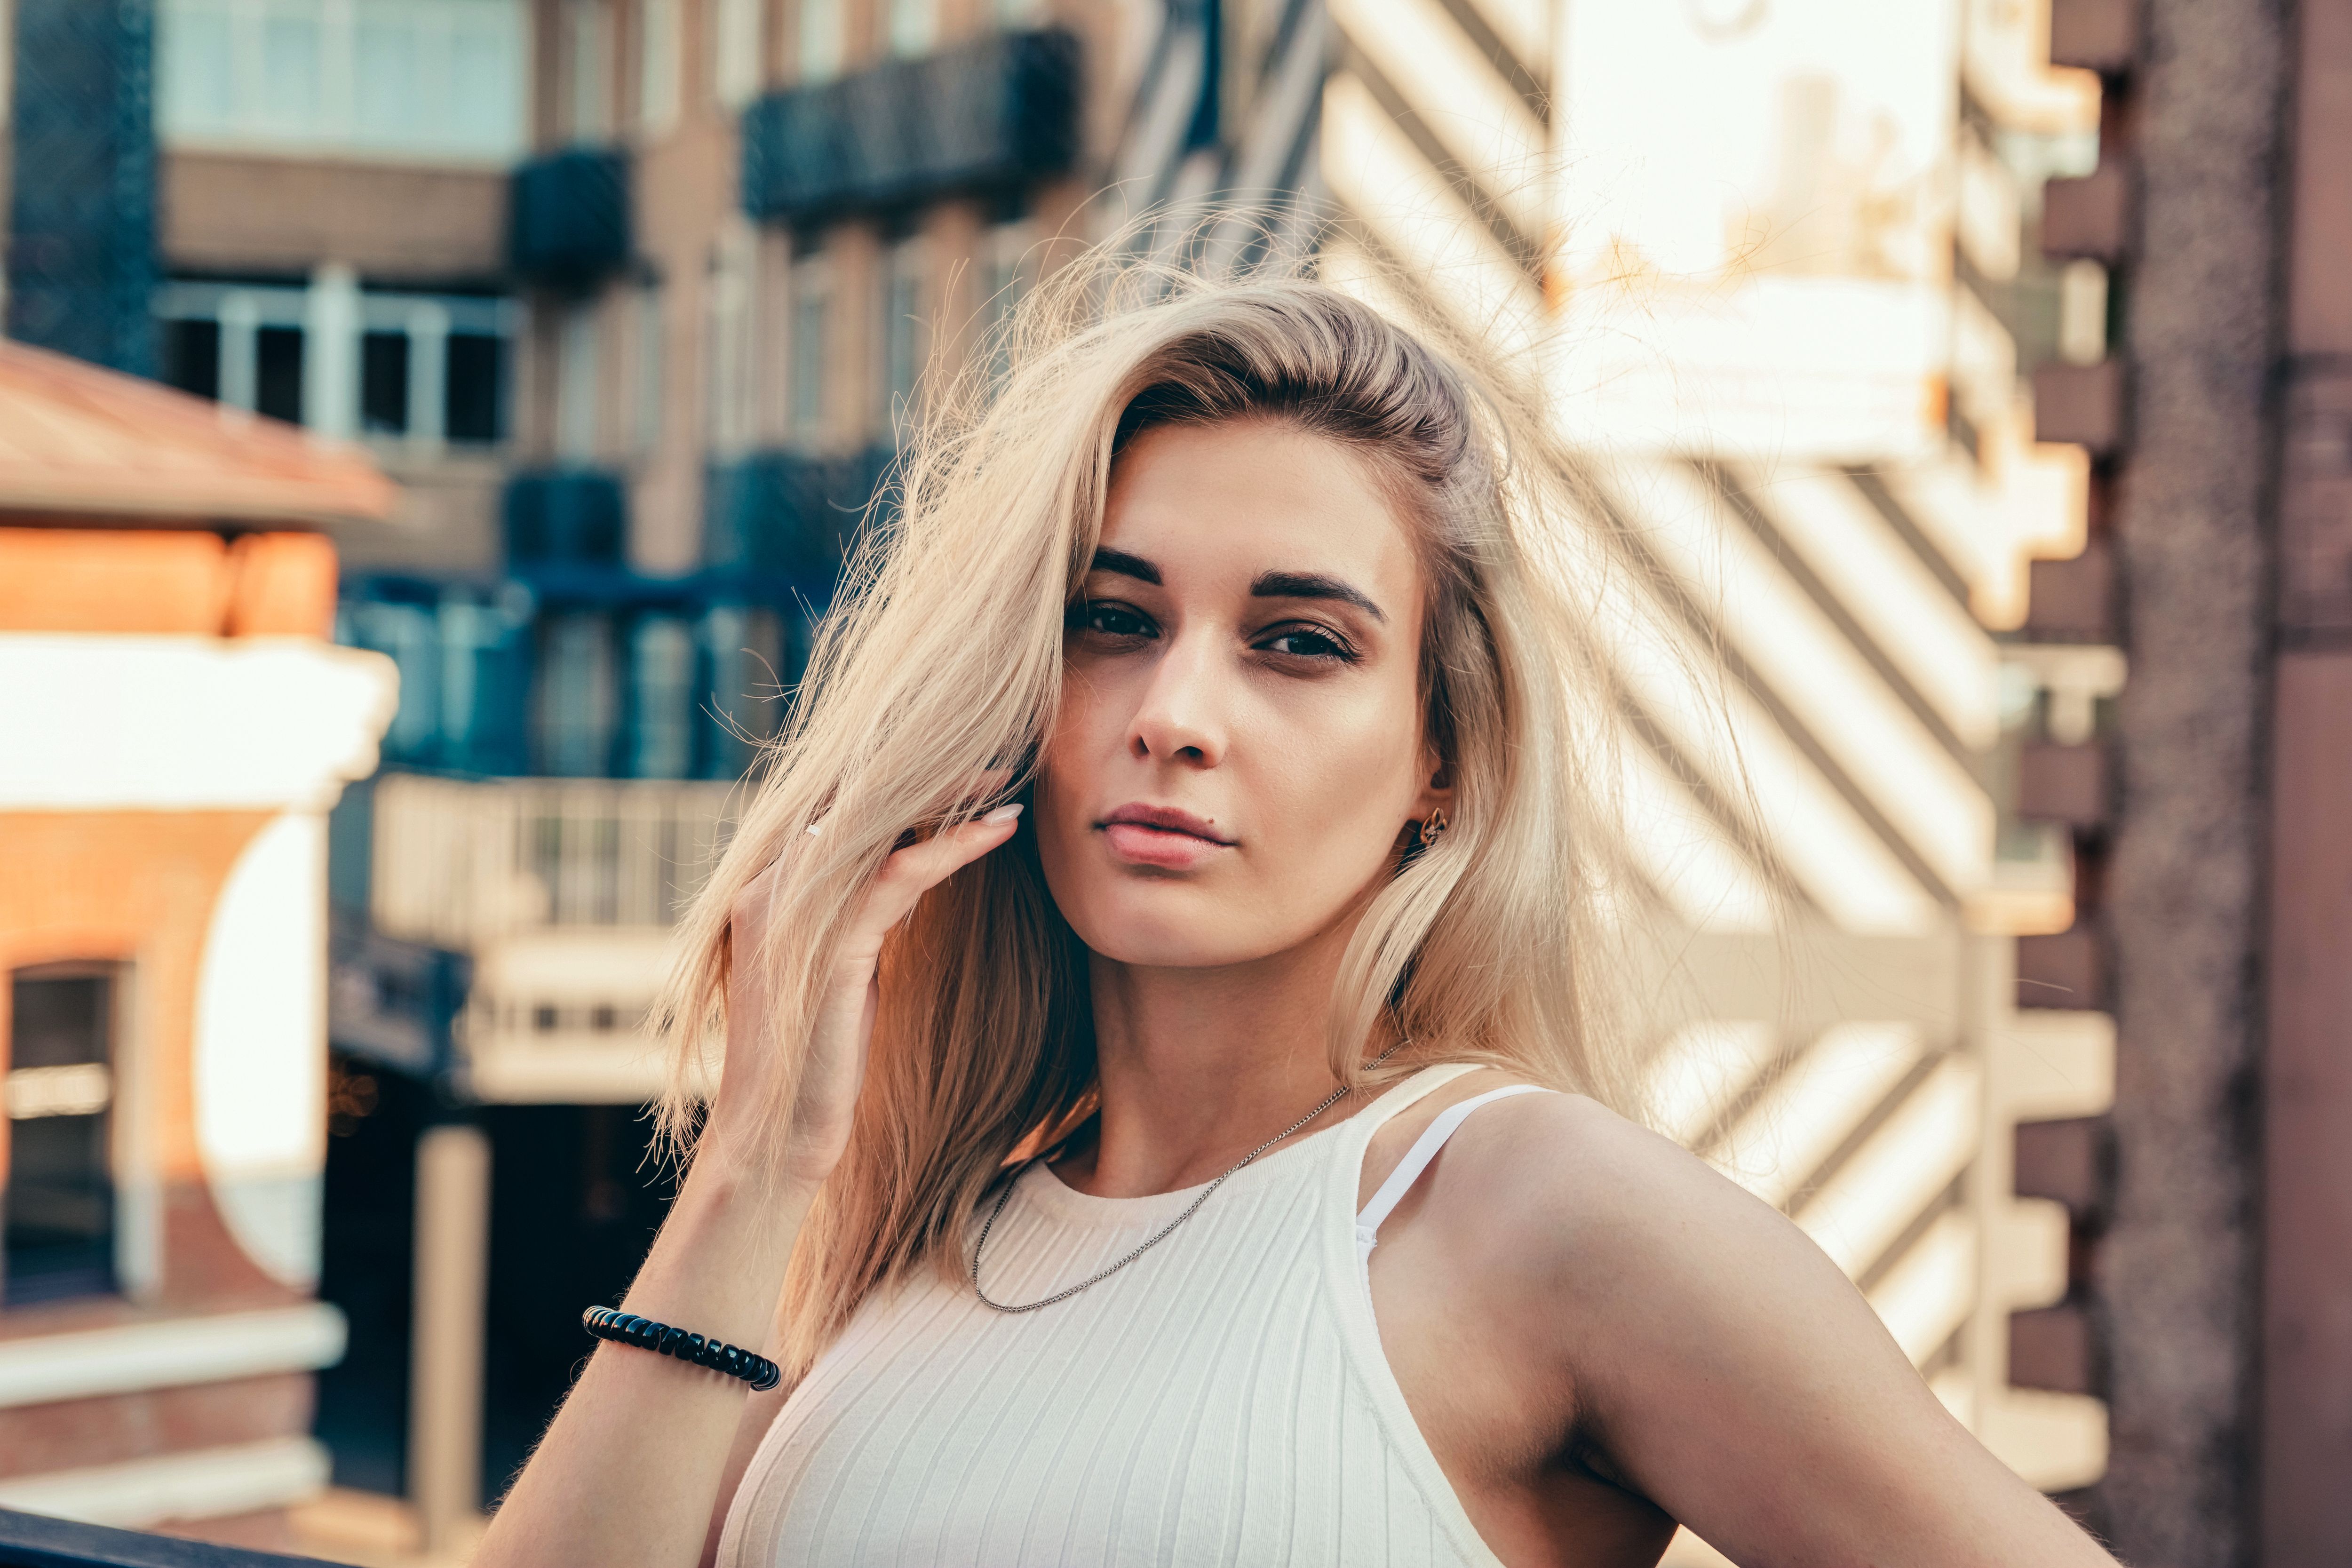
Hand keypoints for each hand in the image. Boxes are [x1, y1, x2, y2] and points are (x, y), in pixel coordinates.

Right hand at [712, 797, 1024, 1186]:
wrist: (778, 1134)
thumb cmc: (819, 1053)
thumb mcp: (842, 962)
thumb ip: (861, 907)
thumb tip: (908, 862)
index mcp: (765, 885)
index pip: (835, 803)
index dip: (899, 774)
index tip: (962, 765)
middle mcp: (767, 885)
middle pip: (855, 797)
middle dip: (928, 772)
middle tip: (996, 758)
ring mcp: (790, 912)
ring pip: (877, 823)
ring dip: (947, 797)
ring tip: (1005, 785)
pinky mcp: (828, 947)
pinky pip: (899, 874)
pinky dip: (952, 846)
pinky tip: (995, 832)